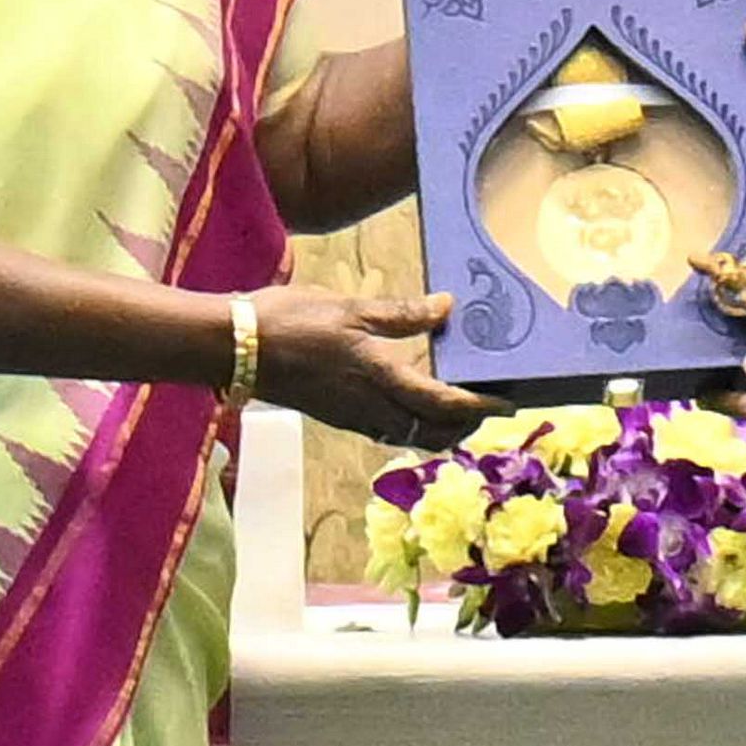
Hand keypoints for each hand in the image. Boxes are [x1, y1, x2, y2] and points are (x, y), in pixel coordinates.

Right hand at [248, 284, 488, 450]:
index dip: (481, 407)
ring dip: (439, 429)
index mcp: (381, 379)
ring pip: (410, 437)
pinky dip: (412, 424)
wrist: (236, 348)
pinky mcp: (337, 416)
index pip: (445, 405)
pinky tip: (411, 403)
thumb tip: (447, 307)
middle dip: (465, 425)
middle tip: (487, 405)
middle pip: (433, 434)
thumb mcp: (352, 308)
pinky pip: (387, 431)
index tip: (509, 401)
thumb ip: (403, 313)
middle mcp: (372, 409)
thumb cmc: (292, 321)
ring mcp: (353, 417)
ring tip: (457, 406)